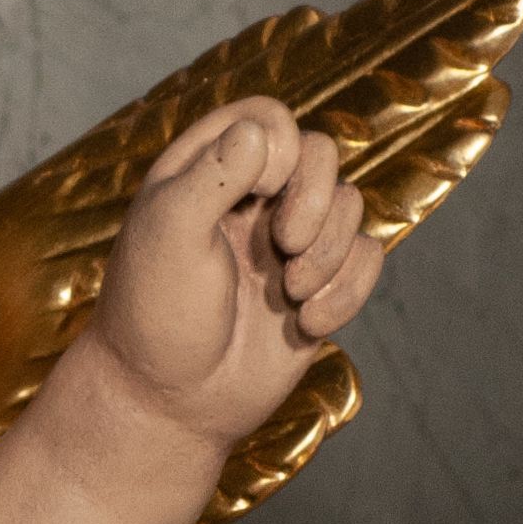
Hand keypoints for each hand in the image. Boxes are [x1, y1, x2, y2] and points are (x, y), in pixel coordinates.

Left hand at [91, 96, 384, 446]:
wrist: (171, 406)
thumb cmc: (155, 318)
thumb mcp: (168, 236)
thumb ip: (210, 176)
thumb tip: (260, 131)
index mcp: (203, 175)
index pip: (266, 118)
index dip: (279, 145)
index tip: (257, 192)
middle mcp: (249, 202)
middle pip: (321, 153)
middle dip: (315, 198)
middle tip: (284, 244)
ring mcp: (286, 243)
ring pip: (351, 205)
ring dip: (329, 252)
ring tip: (290, 293)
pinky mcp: (318, 285)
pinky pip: (367, 258)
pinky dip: (347, 291)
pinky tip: (305, 323)